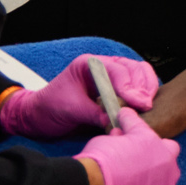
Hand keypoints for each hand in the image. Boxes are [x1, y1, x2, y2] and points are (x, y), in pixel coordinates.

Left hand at [0, 55, 159, 137]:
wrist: (39, 116)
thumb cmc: (50, 108)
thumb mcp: (71, 110)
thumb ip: (95, 113)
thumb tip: (119, 120)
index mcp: (89, 64)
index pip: (118, 71)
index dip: (130, 87)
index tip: (139, 103)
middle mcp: (103, 67)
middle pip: (134, 69)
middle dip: (142, 87)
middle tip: (145, 106)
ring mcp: (112, 77)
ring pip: (140, 75)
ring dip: (146, 89)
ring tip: (146, 106)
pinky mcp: (116, 89)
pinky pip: (137, 86)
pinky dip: (144, 94)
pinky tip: (143, 106)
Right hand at [78, 111, 181, 184]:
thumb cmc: (96, 163)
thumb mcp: (104, 140)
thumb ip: (117, 138)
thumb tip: (118, 134)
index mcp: (149, 139)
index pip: (141, 128)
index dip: (130, 128)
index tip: (122, 128)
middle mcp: (165, 157)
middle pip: (169, 149)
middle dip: (156, 150)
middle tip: (138, 157)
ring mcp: (168, 180)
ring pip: (172, 174)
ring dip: (160, 175)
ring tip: (139, 182)